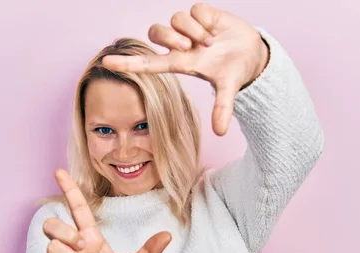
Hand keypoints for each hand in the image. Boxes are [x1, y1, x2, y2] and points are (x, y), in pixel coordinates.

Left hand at [102, 2, 269, 135]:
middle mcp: (181, 44)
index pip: (149, 63)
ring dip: (193, 31)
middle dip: (170, 39)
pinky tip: (215, 29)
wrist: (252, 53)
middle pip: (156, 32)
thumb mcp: (228, 89)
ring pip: (176, 19)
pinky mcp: (203, 13)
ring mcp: (190, 28)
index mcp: (181, 63)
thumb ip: (222, 108)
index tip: (107, 63)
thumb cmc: (233, 71)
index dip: (128, 64)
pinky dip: (205, 20)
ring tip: (210, 42)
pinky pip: (194, 10)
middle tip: (189, 47)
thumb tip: (220, 132)